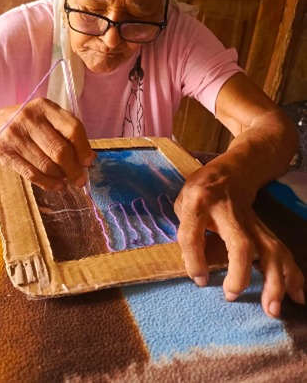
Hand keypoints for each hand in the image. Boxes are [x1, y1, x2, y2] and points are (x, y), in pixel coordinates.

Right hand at [0, 98, 94, 189]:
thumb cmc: (29, 123)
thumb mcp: (47, 118)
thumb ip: (67, 134)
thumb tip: (88, 160)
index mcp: (45, 107)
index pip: (72, 128)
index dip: (83, 148)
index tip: (88, 162)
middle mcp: (29, 119)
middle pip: (59, 150)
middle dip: (73, 169)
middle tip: (80, 179)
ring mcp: (15, 136)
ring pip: (46, 165)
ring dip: (60, 177)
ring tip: (66, 181)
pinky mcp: (4, 153)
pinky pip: (31, 174)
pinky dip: (47, 183)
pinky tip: (56, 185)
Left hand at [174, 161, 304, 317]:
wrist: (234, 169)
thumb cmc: (202, 190)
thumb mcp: (183, 202)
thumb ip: (186, 231)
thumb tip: (200, 269)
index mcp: (197, 203)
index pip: (192, 234)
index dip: (194, 261)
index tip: (200, 280)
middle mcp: (226, 212)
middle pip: (240, 244)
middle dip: (240, 273)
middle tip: (232, 295)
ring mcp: (250, 220)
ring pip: (268, 249)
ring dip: (274, 281)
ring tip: (272, 309)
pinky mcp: (264, 228)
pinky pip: (281, 251)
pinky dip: (292, 275)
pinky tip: (298, 295)